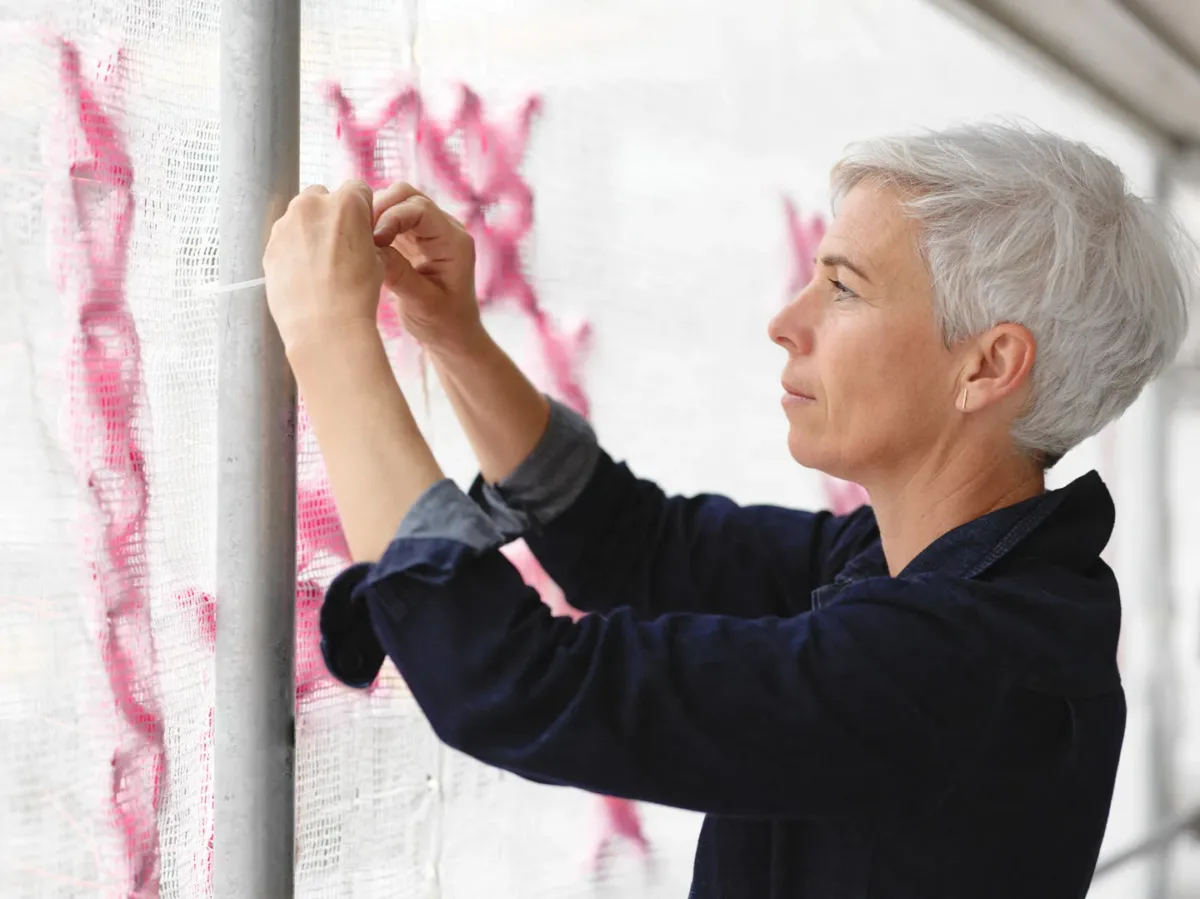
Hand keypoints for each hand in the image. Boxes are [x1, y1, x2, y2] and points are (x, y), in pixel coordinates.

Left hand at [263, 181, 385, 351]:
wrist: (324, 327)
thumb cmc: (356, 295)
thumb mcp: (377, 258)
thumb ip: (362, 234)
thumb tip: (355, 233)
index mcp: (346, 203)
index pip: (357, 189)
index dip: (363, 210)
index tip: (362, 229)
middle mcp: (312, 205)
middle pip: (323, 196)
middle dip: (331, 215)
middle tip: (340, 247)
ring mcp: (286, 224)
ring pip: (301, 216)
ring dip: (310, 231)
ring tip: (321, 265)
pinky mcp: (269, 245)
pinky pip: (285, 238)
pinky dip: (294, 250)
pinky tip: (306, 275)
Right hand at [372, 182, 485, 355]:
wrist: (452, 336)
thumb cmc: (443, 324)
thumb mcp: (422, 304)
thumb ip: (399, 275)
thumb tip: (372, 248)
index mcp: (454, 242)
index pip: (421, 210)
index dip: (392, 216)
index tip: (373, 239)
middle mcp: (444, 229)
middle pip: (407, 196)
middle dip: (380, 208)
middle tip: (358, 232)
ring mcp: (428, 231)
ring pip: (397, 202)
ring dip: (375, 214)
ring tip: (357, 237)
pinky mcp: (413, 238)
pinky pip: (391, 218)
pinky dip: (374, 225)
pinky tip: (361, 242)